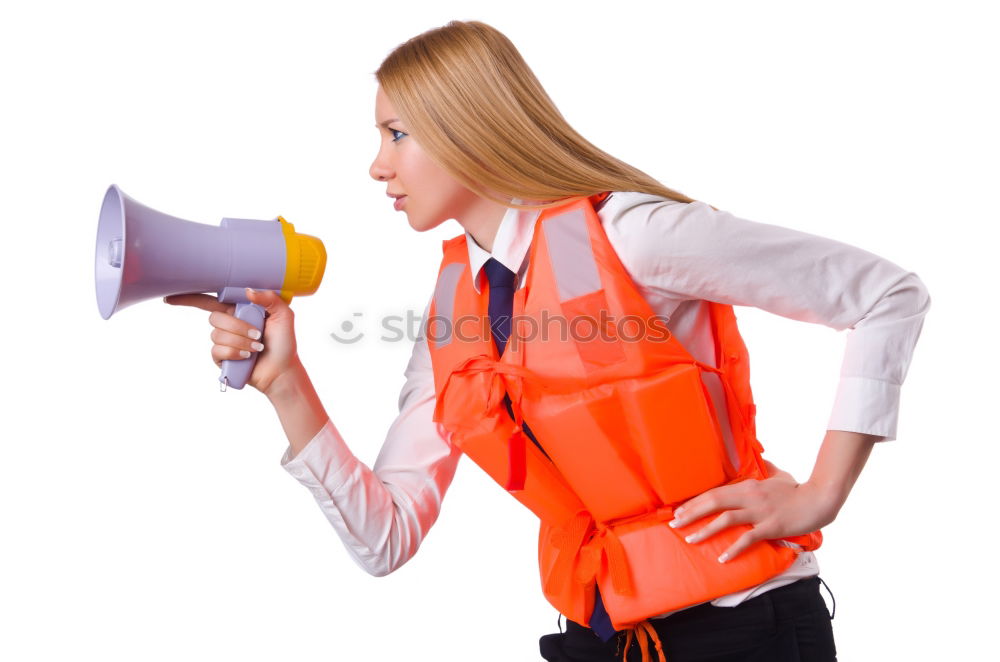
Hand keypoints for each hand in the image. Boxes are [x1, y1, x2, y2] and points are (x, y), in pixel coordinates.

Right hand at [163, 288, 297, 394]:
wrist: (282, 371)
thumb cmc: (284, 343)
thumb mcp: (284, 315)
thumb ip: (269, 299)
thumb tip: (248, 291)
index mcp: (239, 309)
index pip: (211, 299)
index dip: (190, 297)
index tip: (171, 297)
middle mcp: (229, 323)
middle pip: (214, 317)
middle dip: (236, 327)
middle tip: (258, 335)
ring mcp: (224, 341)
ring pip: (217, 335)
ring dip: (240, 342)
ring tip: (257, 349)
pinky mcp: (221, 358)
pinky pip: (217, 350)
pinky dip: (233, 353)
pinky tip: (247, 357)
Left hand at [667, 460, 837, 562]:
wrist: (819, 499)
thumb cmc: (797, 490)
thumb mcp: (778, 475)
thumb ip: (765, 468)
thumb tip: (761, 460)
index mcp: (748, 485)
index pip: (715, 492)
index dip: (695, 501)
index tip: (680, 510)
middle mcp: (750, 496)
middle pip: (713, 502)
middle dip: (691, 513)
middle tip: (675, 523)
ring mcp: (760, 512)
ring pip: (725, 520)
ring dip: (705, 530)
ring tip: (690, 540)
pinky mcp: (771, 526)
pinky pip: (748, 538)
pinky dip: (733, 548)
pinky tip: (722, 558)